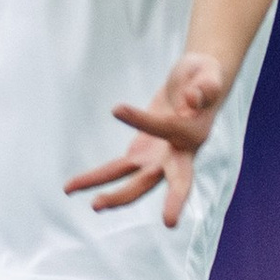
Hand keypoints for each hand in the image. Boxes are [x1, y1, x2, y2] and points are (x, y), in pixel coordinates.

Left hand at [64, 52, 229, 228]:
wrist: (198, 84)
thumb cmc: (205, 77)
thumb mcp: (208, 75)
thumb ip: (205, 87)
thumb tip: (192, 98)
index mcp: (192, 137)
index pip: (165, 131)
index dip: (142, 122)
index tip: (116, 108)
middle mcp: (176, 156)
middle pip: (151, 181)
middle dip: (127, 194)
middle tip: (104, 205)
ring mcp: (157, 159)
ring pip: (131, 183)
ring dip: (109, 195)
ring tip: (89, 205)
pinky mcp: (141, 154)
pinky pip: (116, 170)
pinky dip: (95, 178)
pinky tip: (72, 187)